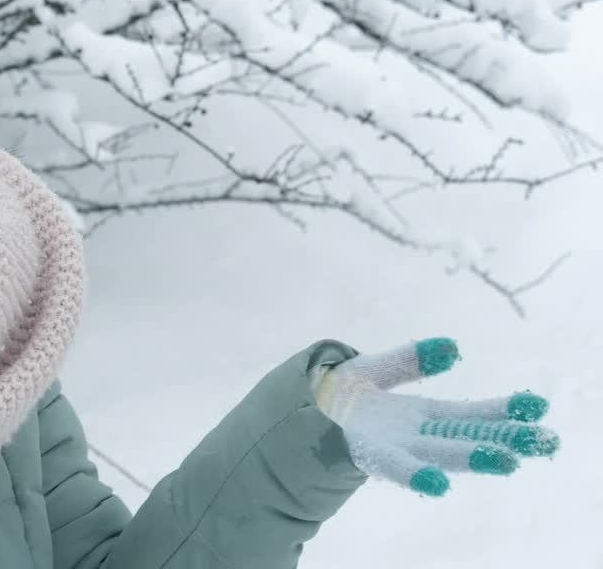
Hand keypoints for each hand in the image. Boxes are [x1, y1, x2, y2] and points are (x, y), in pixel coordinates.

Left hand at [309, 337, 558, 496]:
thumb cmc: (333, 396)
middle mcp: (410, 436)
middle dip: (502, 440)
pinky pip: (390, 466)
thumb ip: (407, 360)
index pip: (467, 415)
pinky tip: (435, 482)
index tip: (537, 407)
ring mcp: (389, 447)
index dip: (502, 411)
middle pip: (462, 437)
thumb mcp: (372, 369)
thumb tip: (452, 348)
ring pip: (436, 454)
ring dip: (468, 458)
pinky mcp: (361, 454)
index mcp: (418, 416)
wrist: (285, 418)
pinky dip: (413, 473)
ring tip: (507, 461)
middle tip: (545, 443)